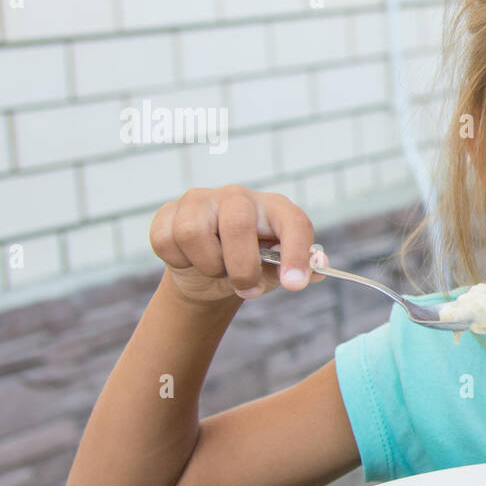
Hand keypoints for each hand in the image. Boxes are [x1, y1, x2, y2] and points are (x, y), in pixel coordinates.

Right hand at [149, 185, 328, 303]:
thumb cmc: (252, 265)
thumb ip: (302, 269)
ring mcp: (200, 200)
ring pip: (193, 232)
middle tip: (246, 288)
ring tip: (217, 269)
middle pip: (236, 225)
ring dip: (208, 266)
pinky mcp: (168, 211)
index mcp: (275, 209)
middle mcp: (238, 197)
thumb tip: (319, 268)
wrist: (209, 271)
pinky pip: (166, 239)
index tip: (294, 285)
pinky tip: (191, 260)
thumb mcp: (278, 270)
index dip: (296, 253)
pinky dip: (180, 262)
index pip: (293, 222)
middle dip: (241, 268)